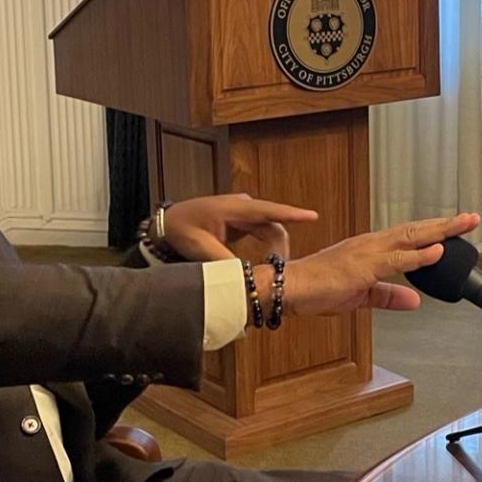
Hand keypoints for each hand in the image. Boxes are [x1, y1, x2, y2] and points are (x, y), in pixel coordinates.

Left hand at [159, 194, 318, 262]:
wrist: (168, 223)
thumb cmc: (181, 230)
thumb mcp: (200, 248)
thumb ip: (224, 260)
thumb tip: (246, 275)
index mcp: (233, 208)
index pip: (268, 210)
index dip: (292, 214)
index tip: (313, 217)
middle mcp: (243, 206)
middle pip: (274, 225)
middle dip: (281, 248)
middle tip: (280, 272)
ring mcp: (244, 212)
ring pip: (270, 230)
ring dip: (275, 250)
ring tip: (273, 271)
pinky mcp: (243, 221)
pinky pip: (263, 233)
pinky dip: (268, 248)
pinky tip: (268, 264)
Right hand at [268, 212, 480, 315]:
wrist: (290, 287)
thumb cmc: (318, 288)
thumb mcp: (362, 297)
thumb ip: (389, 297)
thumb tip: (415, 301)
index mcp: (372, 249)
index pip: (410, 236)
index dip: (435, 231)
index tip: (457, 227)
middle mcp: (372, 244)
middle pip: (416, 230)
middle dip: (445, 224)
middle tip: (471, 217)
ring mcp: (368, 252)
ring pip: (410, 238)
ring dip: (438, 232)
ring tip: (462, 225)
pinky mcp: (362, 267)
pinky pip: (394, 260)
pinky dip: (417, 256)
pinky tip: (435, 252)